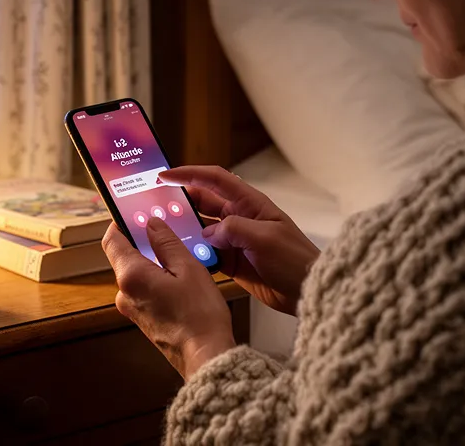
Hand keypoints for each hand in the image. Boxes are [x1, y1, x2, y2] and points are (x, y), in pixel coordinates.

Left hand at [102, 218, 235, 379]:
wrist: (205, 356)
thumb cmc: (200, 317)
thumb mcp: (188, 268)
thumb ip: (167, 242)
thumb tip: (152, 224)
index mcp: (131, 276)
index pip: (112, 239)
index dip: (121, 223)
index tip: (135, 213)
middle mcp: (124, 293)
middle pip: (124, 256)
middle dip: (143, 241)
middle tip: (166, 230)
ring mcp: (131, 308)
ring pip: (136, 273)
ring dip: (153, 261)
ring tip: (180, 256)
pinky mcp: (142, 318)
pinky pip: (144, 289)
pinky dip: (157, 278)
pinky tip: (180, 279)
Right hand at [159, 165, 319, 314]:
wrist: (308, 290)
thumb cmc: (294, 259)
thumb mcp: (265, 239)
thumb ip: (233, 229)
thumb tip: (207, 233)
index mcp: (249, 203)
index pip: (215, 179)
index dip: (189, 174)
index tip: (165, 175)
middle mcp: (239, 218)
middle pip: (203, 203)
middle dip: (181, 203)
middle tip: (156, 207)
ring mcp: (234, 240)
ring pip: (201, 230)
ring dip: (185, 231)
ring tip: (163, 232)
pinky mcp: (231, 261)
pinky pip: (206, 254)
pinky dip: (194, 255)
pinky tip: (180, 257)